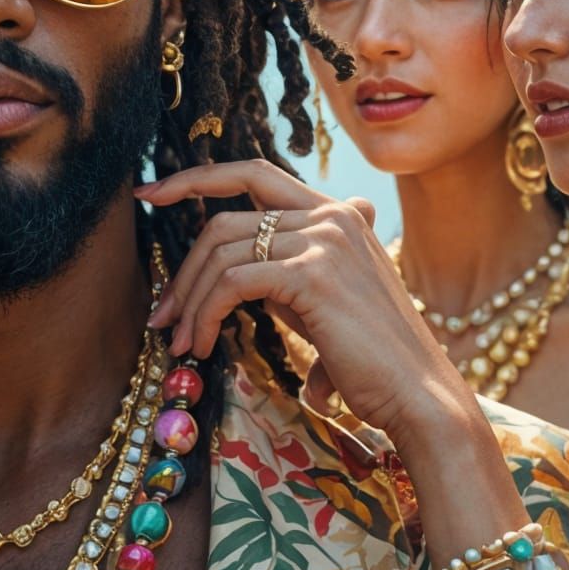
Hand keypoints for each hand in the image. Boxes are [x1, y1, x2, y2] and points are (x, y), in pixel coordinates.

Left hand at [137, 159, 477, 443]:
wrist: (419, 396)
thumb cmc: (371, 362)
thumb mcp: (322, 302)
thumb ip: (286, 274)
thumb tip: (234, 275)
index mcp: (337, 213)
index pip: (253, 173)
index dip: (197, 177)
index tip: (149, 191)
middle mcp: (332, 215)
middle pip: (224, 220)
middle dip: (184, 270)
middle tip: (162, 315)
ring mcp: (324, 240)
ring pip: (222, 252)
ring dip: (190, 301)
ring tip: (182, 342)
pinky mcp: (313, 274)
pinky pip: (232, 282)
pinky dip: (206, 313)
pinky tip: (202, 344)